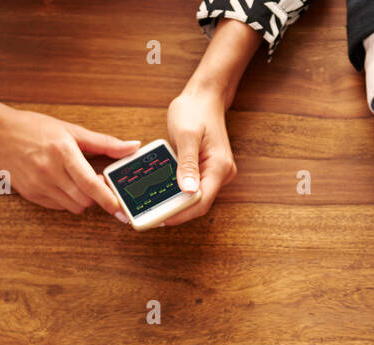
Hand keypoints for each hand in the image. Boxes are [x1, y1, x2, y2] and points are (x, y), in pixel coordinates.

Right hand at [0, 93, 139, 215]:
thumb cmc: (35, 129)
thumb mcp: (71, 130)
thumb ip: (105, 143)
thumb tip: (133, 146)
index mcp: (62, 151)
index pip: (90, 184)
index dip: (107, 199)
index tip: (120, 208)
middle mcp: (50, 171)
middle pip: (85, 200)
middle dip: (97, 198)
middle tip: (99, 185)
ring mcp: (39, 185)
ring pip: (73, 207)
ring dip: (83, 200)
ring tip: (79, 182)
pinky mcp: (32, 195)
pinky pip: (59, 207)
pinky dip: (67, 200)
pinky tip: (63, 185)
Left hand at [164, 86, 230, 225]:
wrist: (204, 97)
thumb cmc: (195, 110)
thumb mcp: (186, 135)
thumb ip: (187, 163)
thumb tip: (188, 190)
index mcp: (219, 167)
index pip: (201, 201)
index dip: (181, 213)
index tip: (160, 219)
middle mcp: (222, 174)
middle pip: (199, 203)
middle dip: (177, 212)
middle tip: (151, 217)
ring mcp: (216, 173)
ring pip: (196, 198)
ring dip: (176, 204)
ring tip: (154, 208)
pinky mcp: (208, 171)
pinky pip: (194, 188)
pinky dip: (179, 193)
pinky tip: (163, 195)